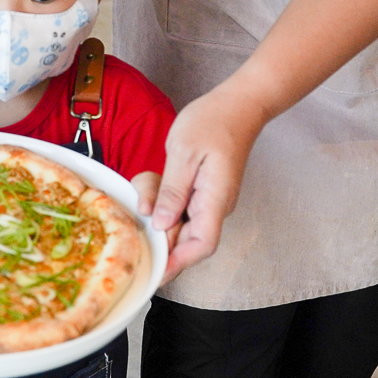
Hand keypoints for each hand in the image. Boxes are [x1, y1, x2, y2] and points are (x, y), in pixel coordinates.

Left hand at [149, 83, 268, 283]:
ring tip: (149, 183)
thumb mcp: (184, 154)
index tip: (154, 273)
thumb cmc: (214, 122)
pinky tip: (155, 178)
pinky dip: (160, 195)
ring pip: (175, 220)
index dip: (177, 263)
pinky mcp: (199, 191)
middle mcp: (213, 206)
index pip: (201, 245)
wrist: (236, 104)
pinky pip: (175, 204)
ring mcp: (207, 199)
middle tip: (141, 206)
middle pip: (183, 237)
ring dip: (156, 206)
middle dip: (157, 227)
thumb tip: (162, 224)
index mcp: (215, 200)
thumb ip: (173, 191)